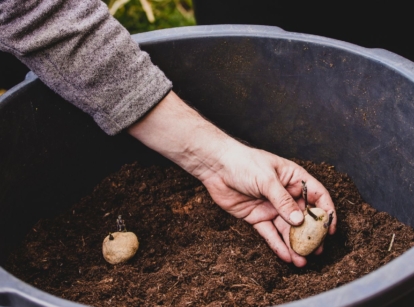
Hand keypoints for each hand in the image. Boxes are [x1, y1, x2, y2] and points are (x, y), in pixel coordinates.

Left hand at [128, 91, 335, 266]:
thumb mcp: (267, 179)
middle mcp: (284, 194)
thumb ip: (283, 200)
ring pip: (286, 229)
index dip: (326, 211)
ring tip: (302, 261)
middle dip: (310, 235)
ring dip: (294, 245)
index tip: (330, 229)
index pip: (317, 195)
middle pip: (303, 216)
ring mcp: (271, 206)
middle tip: (316, 251)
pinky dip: (277, 245)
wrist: (216, 167)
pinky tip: (286, 257)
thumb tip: (299, 220)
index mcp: (293, 178)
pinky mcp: (256, 217)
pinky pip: (269, 233)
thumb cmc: (243, 163)